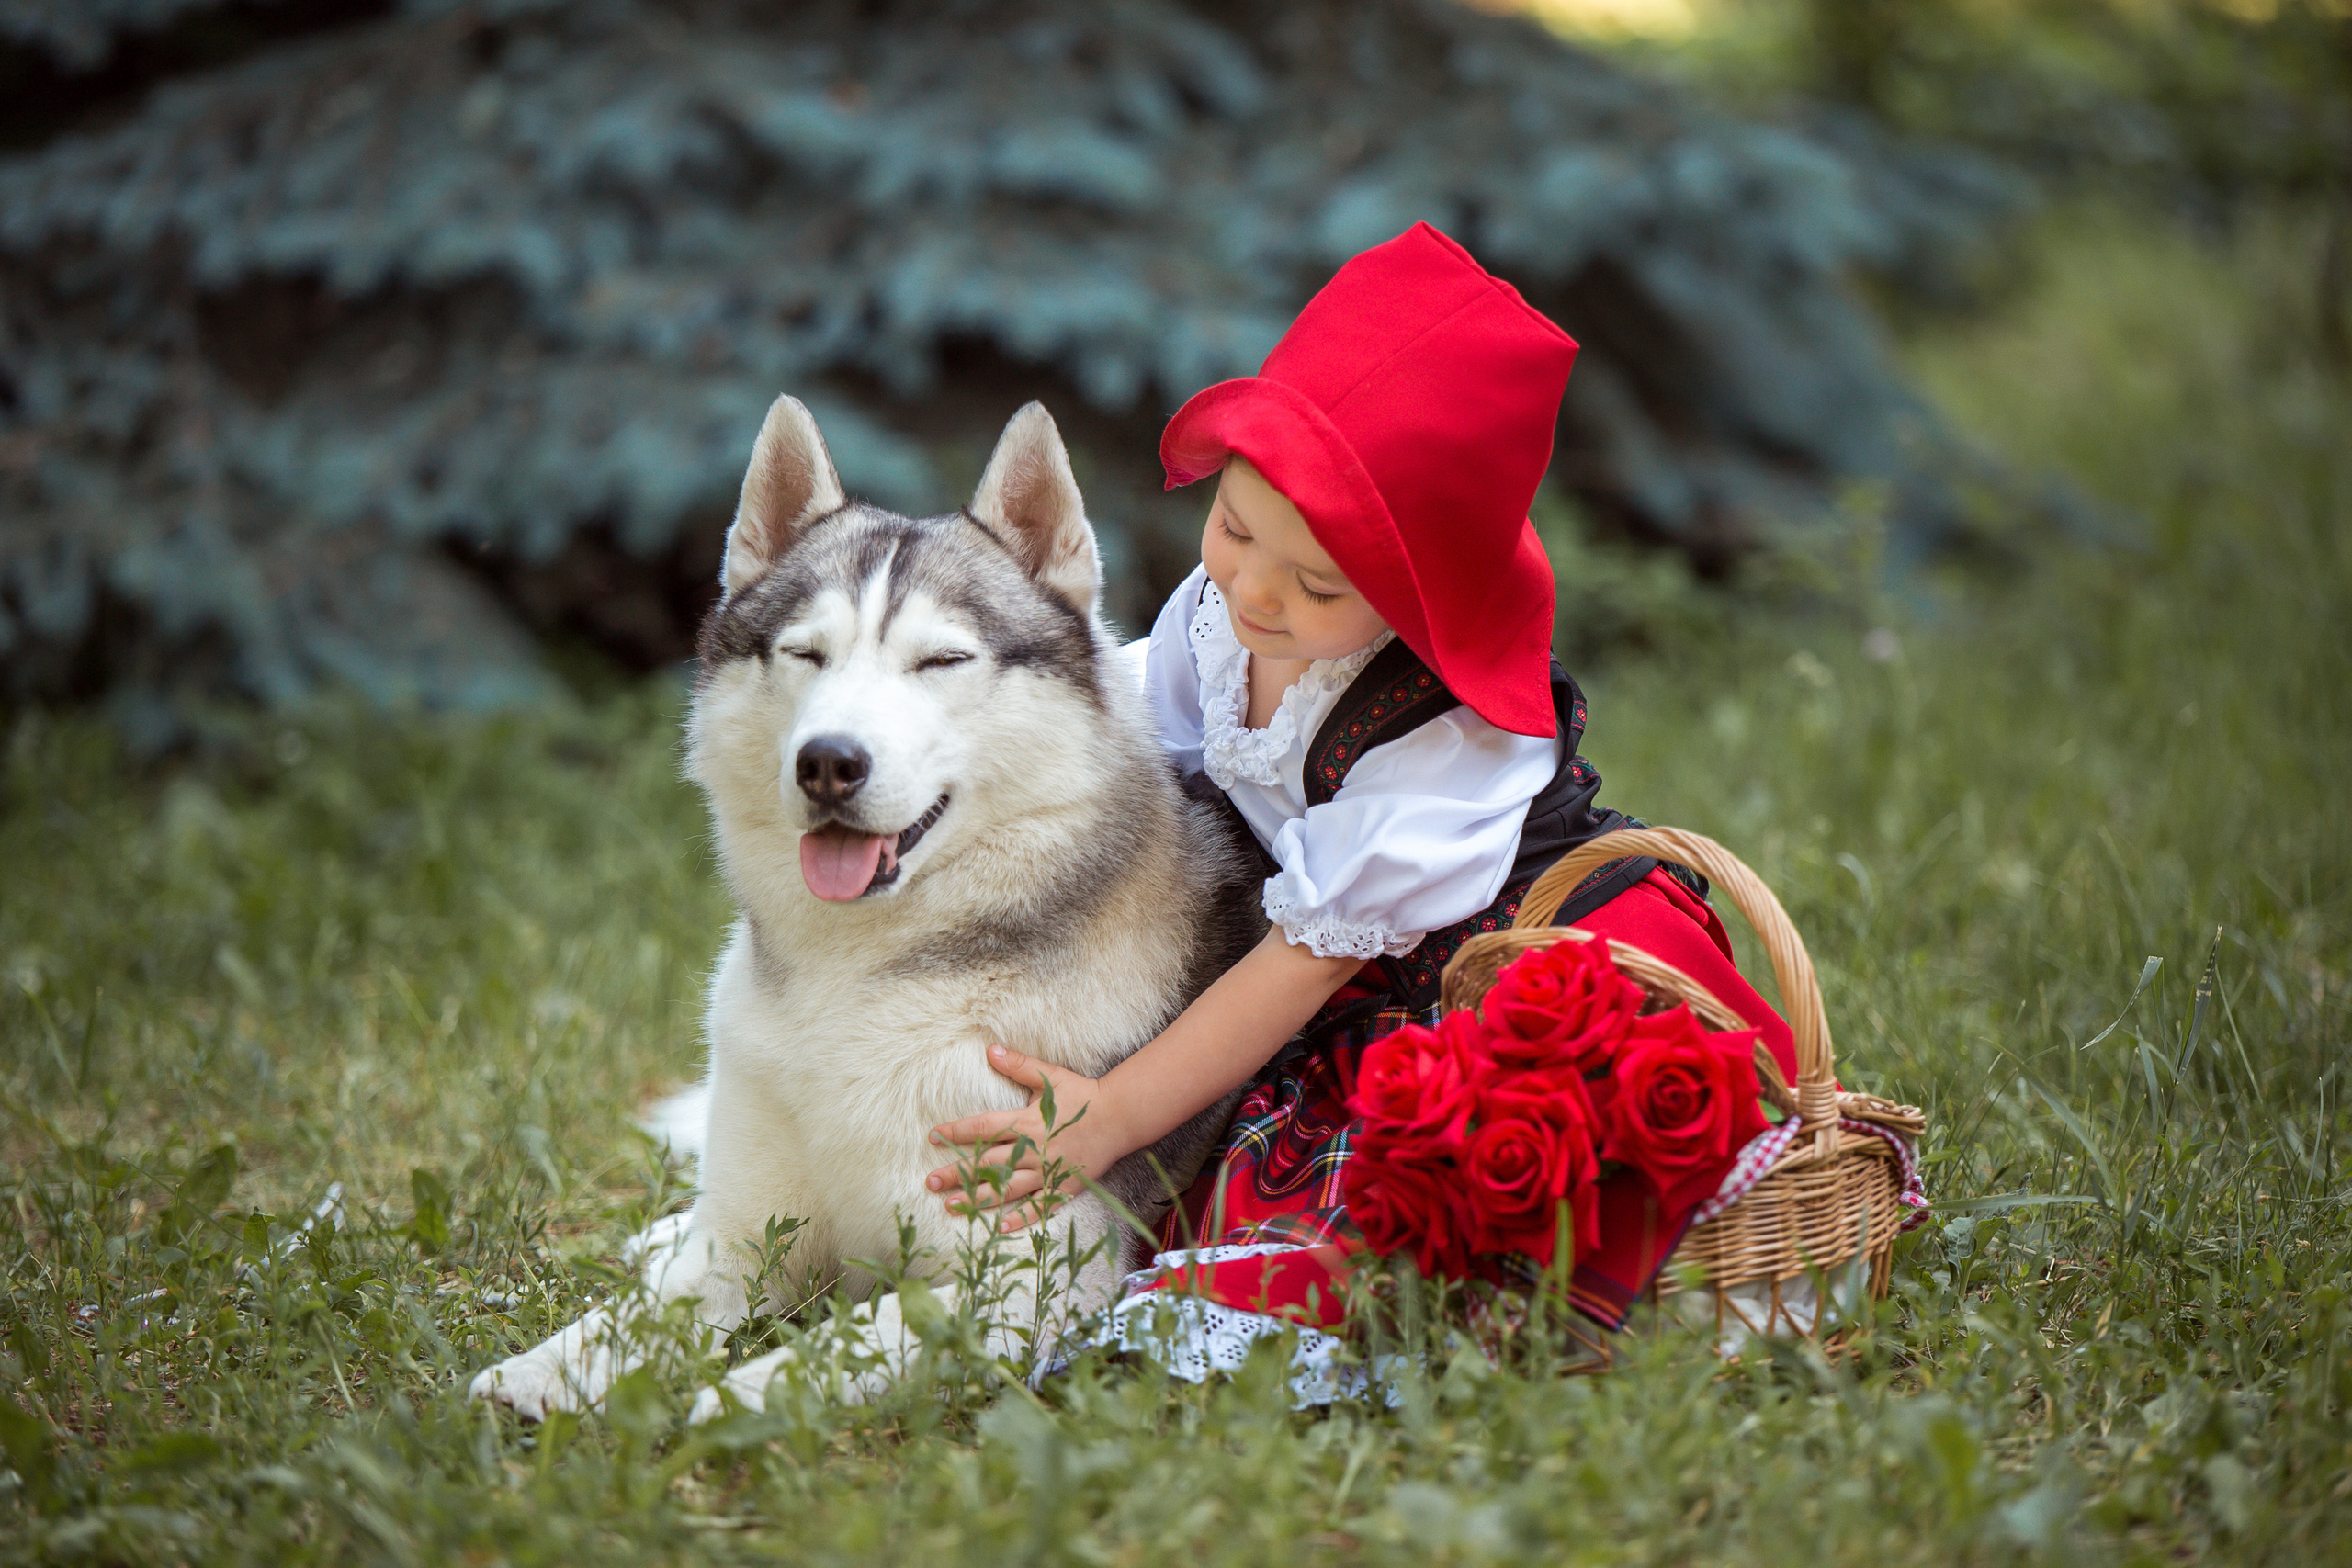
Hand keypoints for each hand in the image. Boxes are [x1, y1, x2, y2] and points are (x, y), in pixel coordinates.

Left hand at [925, 1043, 1126, 1229]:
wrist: (1119, 1117)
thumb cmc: (1082, 1095)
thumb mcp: (1050, 1076)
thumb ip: (1019, 1065)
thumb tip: (990, 1049)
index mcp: (1027, 1121)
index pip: (983, 1128)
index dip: (956, 1132)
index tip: (934, 1137)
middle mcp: (1033, 1149)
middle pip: (988, 1163)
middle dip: (957, 1173)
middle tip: (930, 1182)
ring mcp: (1047, 1171)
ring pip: (1007, 1188)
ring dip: (978, 1198)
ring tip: (951, 1207)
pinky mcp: (1063, 1186)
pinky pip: (1039, 1206)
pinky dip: (1020, 1217)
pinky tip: (999, 1226)